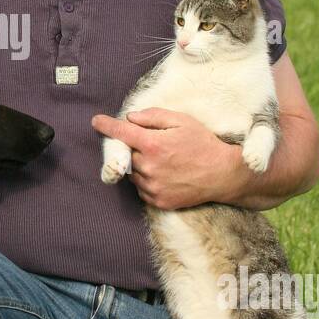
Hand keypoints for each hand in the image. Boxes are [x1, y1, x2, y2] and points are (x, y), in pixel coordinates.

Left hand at [91, 108, 241, 208]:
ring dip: (140, 165)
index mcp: (153, 144)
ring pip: (133, 173)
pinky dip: (147, 181)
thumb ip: (153, 116)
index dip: (106, 125)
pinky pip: (141, 189)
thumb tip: (130, 118)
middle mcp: (149, 167)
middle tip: (153, 144)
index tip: (96, 121)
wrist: (222, 175)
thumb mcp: (181, 121)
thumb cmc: (203, 144)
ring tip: (163, 161)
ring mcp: (152, 187)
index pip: (121, 133)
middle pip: (127, 154)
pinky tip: (165, 175)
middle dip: (134, 147)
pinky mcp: (158, 201)